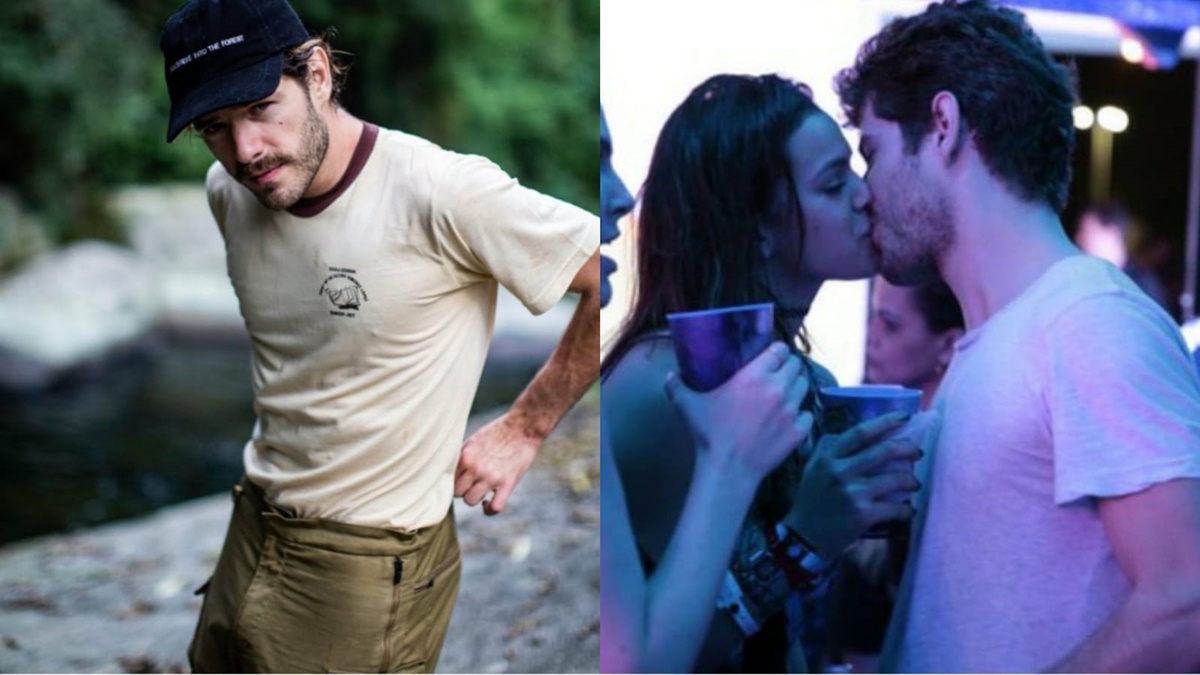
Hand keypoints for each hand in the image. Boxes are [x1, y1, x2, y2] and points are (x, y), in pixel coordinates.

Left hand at [454, 413, 540, 515]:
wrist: (523, 427)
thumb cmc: (497, 432)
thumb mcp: (473, 441)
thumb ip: (461, 457)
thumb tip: (449, 471)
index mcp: (465, 456)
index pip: (448, 479)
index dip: (454, 480)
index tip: (460, 480)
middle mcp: (475, 468)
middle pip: (457, 492)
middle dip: (462, 489)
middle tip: (470, 484)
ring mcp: (492, 477)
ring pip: (470, 501)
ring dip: (474, 498)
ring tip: (480, 490)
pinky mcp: (508, 484)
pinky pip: (494, 508)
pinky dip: (489, 510)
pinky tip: (487, 503)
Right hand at [664, 342, 813, 485]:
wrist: (728, 469)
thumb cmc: (709, 434)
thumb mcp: (688, 406)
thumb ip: (677, 387)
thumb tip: (669, 376)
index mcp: (755, 375)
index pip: (780, 350)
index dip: (778, 350)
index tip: (772, 355)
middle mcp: (778, 387)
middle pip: (797, 366)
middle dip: (789, 367)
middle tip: (779, 373)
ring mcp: (791, 409)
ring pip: (805, 387)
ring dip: (797, 387)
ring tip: (786, 393)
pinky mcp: (799, 430)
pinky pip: (808, 414)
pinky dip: (801, 414)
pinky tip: (790, 418)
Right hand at [787, 412, 920, 557]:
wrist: (803, 536)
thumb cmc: (810, 500)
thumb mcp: (812, 468)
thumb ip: (829, 448)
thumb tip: (855, 433)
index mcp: (829, 457)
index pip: (860, 432)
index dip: (885, 421)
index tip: (905, 416)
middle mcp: (841, 471)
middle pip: (883, 451)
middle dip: (907, 448)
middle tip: (917, 451)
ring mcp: (853, 493)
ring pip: (895, 479)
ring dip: (911, 480)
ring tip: (914, 483)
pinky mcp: (863, 515)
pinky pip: (895, 507)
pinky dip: (906, 509)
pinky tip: (907, 510)